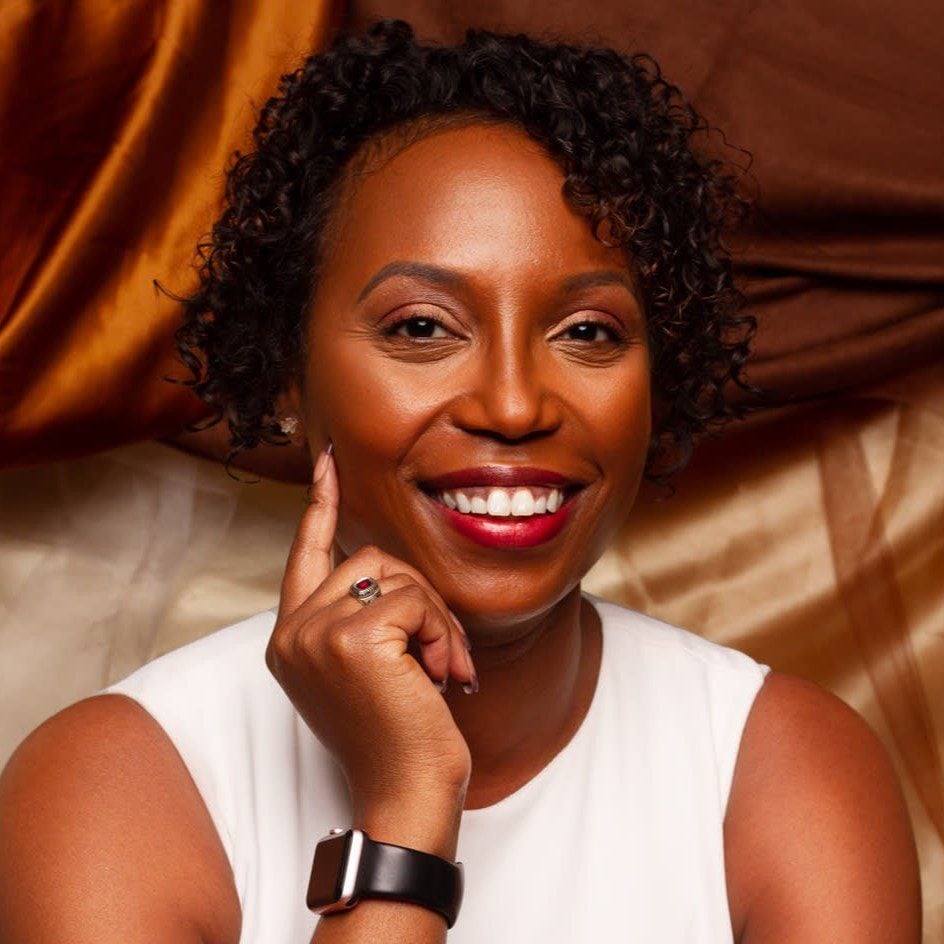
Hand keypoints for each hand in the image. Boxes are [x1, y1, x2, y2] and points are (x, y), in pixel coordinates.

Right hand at [265, 446, 476, 820]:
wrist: (405, 793)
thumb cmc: (397, 734)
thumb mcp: (368, 667)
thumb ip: (362, 614)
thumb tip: (386, 566)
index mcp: (291, 637)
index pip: (305, 553)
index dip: (321, 503)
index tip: (328, 461)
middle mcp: (292, 631)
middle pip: (371, 559)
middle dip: (420, 598)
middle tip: (442, 654)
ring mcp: (315, 632)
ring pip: (398, 574)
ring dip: (436, 618)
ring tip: (440, 669)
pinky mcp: (352, 636)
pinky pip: (417, 599)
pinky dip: (442, 633)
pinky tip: (440, 675)